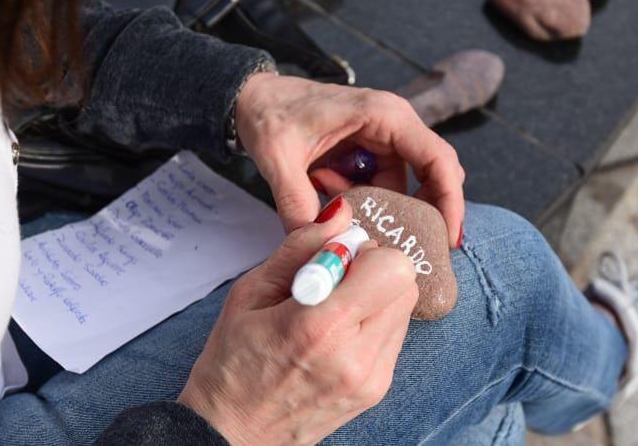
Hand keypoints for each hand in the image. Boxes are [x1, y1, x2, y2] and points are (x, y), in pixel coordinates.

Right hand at [178, 199, 417, 445]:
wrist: (232, 434)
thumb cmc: (232, 363)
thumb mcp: (250, 293)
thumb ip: (301, 247)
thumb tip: (340, 214)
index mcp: (320, 326)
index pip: (391, 266)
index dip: (363, 250)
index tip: (332, 258)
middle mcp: (356, 356)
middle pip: (406, 282)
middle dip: (374, 268)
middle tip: (335, 279)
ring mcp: (372, 377)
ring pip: (405, 306)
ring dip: (377, 294)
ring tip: (332, 309)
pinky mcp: (378, 389)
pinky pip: (396, 333)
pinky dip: (375, 320)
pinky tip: (339, 332)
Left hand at [235, 73, 464, 243]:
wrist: (251, 97)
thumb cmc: (269, 112)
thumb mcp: (277, 156)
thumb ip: (296, 200)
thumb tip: (317, 242)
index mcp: (384, 115)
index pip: (437, 159)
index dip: (449, 201)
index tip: (448, 239)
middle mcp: (393, 124)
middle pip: (432, 176)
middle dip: (420, 213)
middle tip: (405, 248)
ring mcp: (382, 139)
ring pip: (402, 187)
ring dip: (375, 206)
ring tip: (329, 195)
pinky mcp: (369, 152)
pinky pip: (380, 187)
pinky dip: (360, 200)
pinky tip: (325, 188)